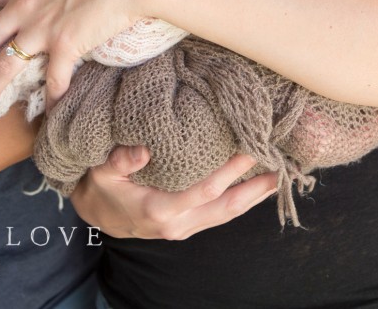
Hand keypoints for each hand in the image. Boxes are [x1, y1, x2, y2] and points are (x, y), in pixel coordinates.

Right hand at [70, 146, 277, 239]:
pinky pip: (220, 215)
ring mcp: (185, 228)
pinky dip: (241, 201)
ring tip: (279, 176)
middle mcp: (177, 224)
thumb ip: (121, 160)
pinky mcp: (189, 226)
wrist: (97, 214)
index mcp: (159, 209)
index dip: (231, 171)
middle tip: (281, 168)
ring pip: (227, 215)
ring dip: (254, 197)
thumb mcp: (101, 170)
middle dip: (255, 189)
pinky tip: (256, 188)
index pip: (204, 190)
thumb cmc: (101, 187)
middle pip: (226, 208)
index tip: (251, 149)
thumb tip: (143, 150)